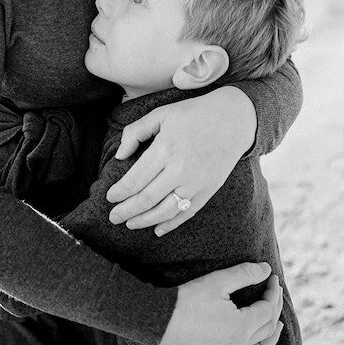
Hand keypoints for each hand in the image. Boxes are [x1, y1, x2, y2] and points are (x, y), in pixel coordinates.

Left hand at [106, 86, 256, 233]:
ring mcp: (195, 183)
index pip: (135, 179)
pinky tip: (158, 230)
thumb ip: (136, 132)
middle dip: (126, 211)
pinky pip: (187, 212)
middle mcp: (179, 170)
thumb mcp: (161, 114)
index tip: (109, 197)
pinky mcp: (208, 190)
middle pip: (147, 199)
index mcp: (165, 149)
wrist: (233, 119)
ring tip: (131, 224)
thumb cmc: (194, 114)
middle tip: (113, 218)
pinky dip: (171, 224)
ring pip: (165, 210)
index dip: (120, 192)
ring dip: (145, 220)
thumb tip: (120, 155)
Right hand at [160, 263, 283, 344]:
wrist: (161, 318)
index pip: (267, 309)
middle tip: (274, 292)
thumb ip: (245, 274)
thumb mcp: (219, 281)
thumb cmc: (190, 298)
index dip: (273, 292)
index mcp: (242, 327)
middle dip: (275, 308)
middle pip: (266, 329)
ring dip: (271, 340)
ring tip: (278, 327)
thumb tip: (266, 269)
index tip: (271, 277)